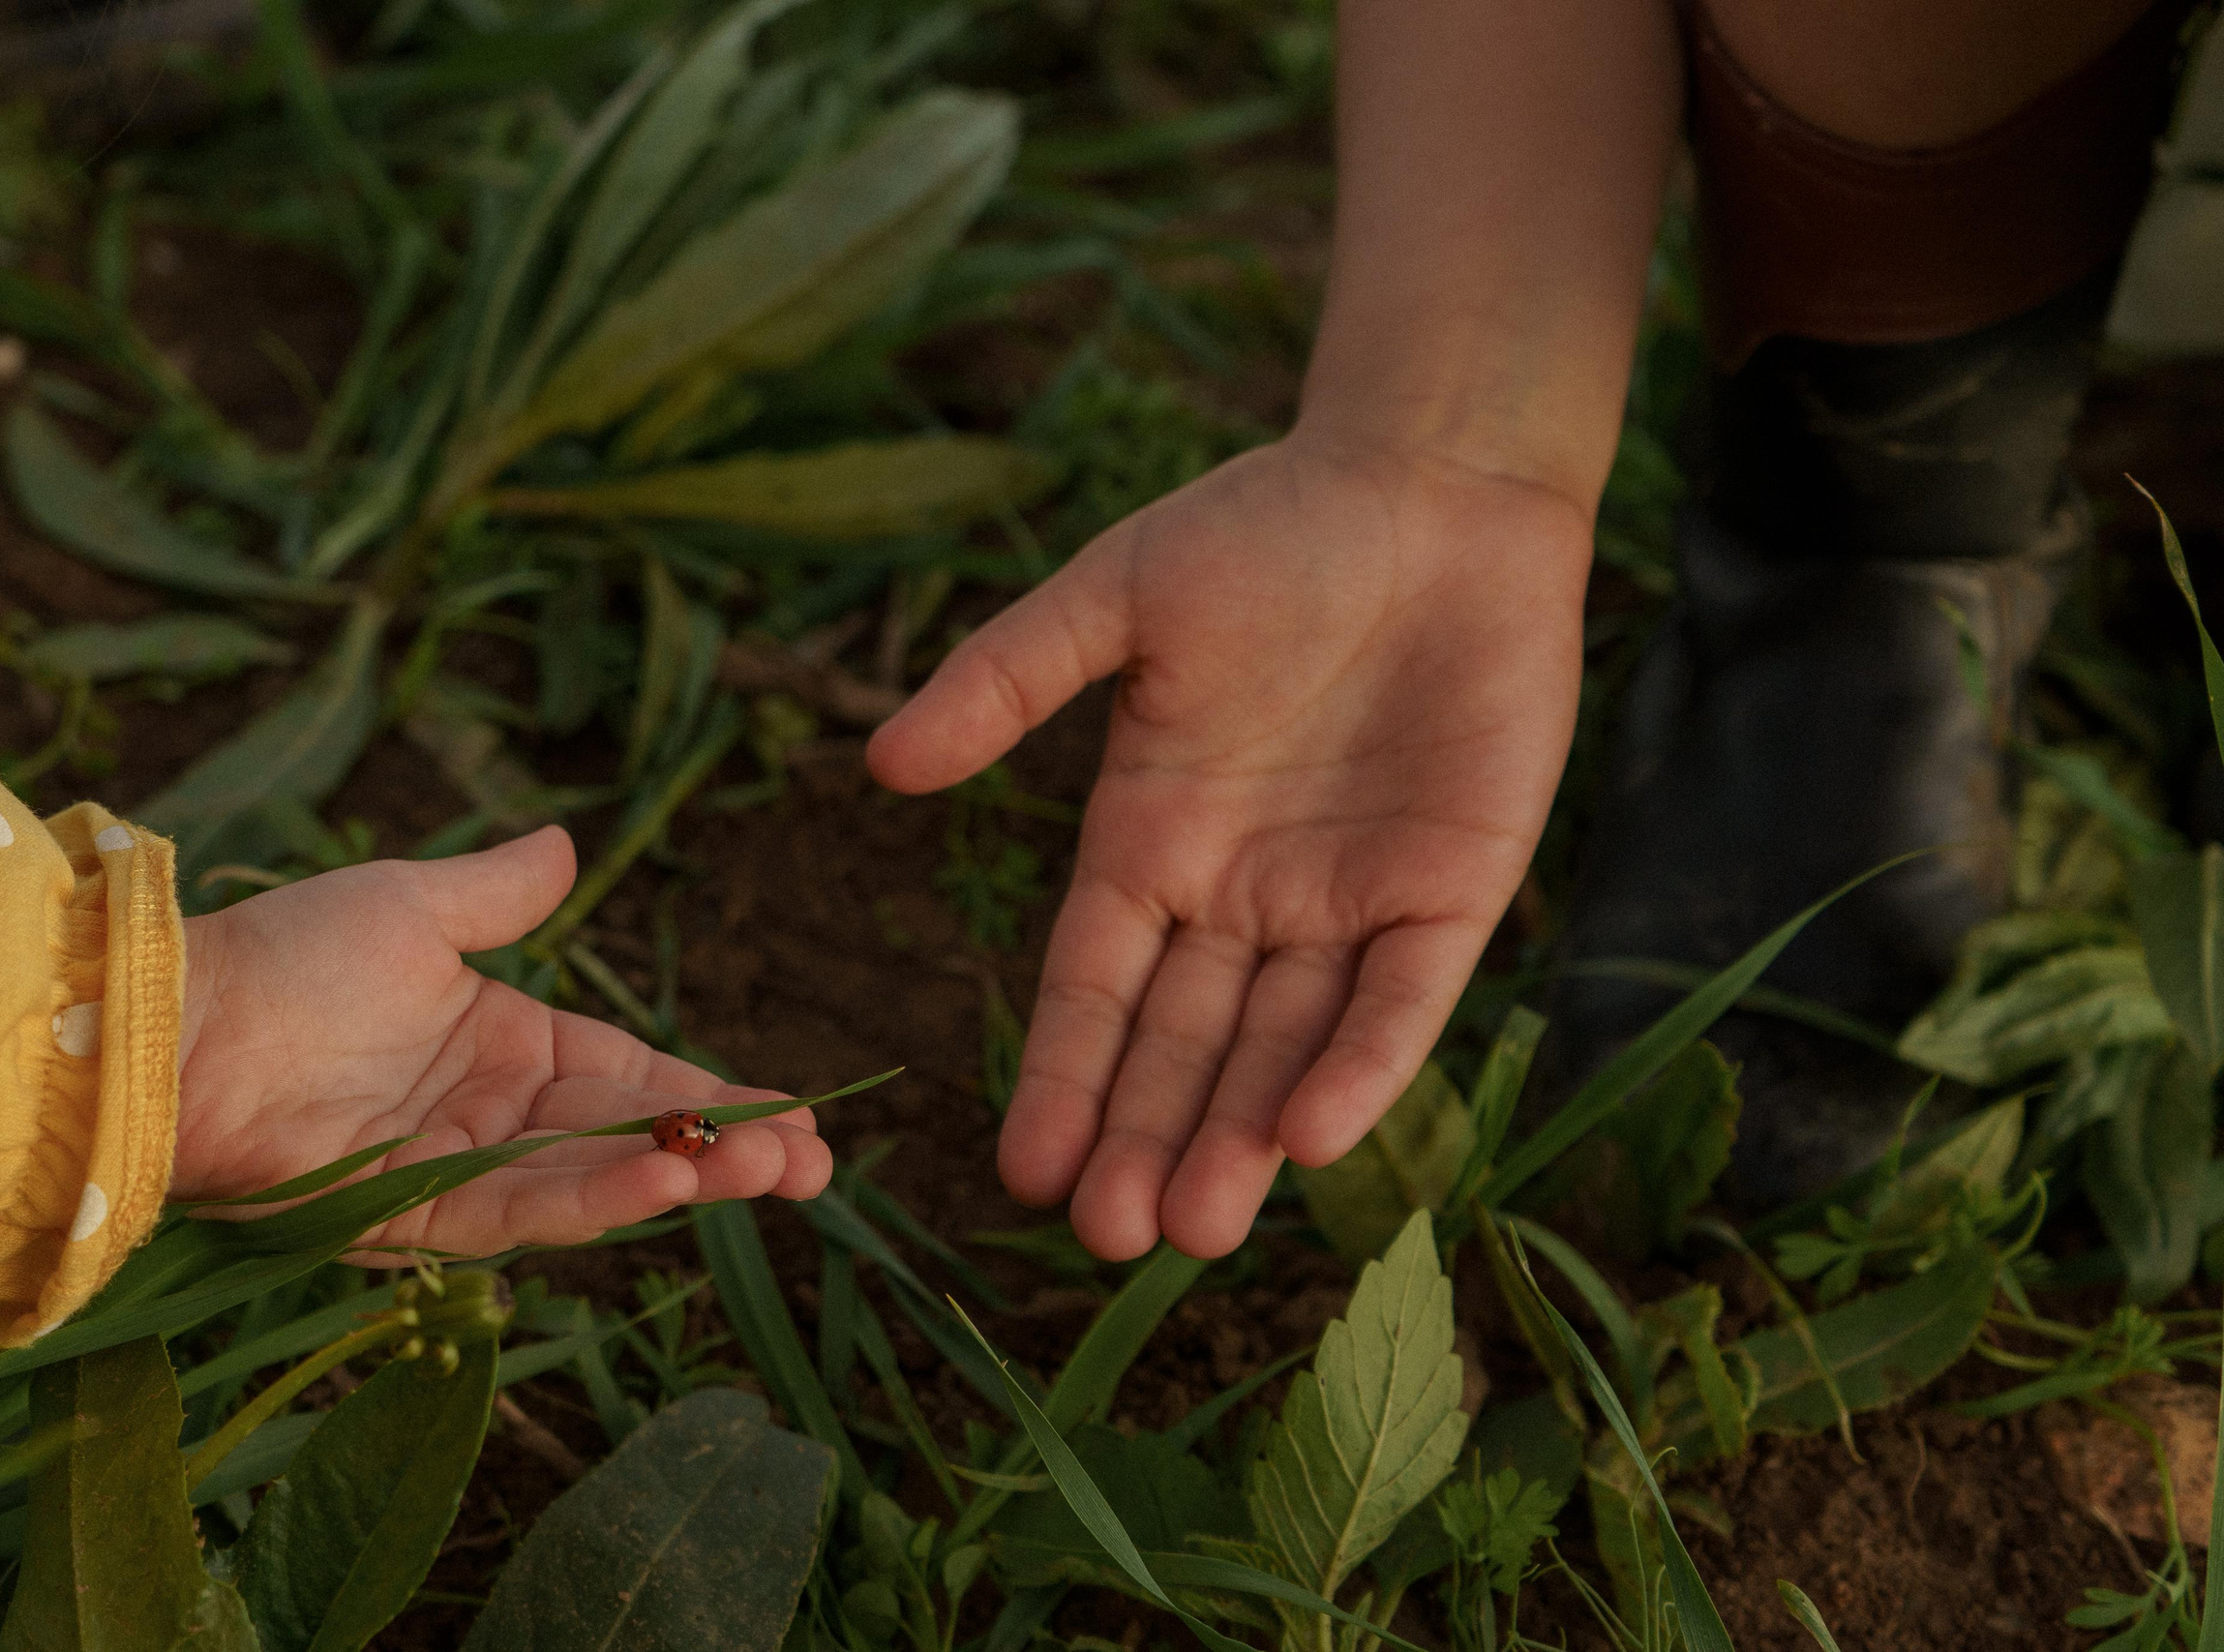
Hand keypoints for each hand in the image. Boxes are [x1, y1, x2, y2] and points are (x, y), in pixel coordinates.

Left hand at [173, 829, 830, 1256]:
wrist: (168, 1022)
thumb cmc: (283, 955)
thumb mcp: (410, 904)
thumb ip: (498, 891)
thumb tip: (570, 842)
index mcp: (502, 1041)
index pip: (634, 1074)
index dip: (716, 1094)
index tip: (804, 1113)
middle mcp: (492, 1114)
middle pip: (634, 1139)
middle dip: (728, 1155)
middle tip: (817, 1169)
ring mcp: (457, 1170)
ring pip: (595, 1182)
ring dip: (685, 1179)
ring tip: (772, 1174)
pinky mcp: (413, 1216)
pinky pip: (520, 1211)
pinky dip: (596, 1197)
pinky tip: (665, 1178)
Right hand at [868, 436, 1589, 1259]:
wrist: (1435, 481)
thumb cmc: (1267, 527)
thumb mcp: (1117, 599)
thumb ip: (1007, 679)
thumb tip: (883, 764)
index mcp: (1155, 840)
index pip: (1097, 990)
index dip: (1063, 1079)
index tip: (1024, 1175)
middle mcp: (1246, 895)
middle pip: (1185, 1046)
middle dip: (1145, 1141)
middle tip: (1110, 1238)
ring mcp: (1349, 901)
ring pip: (1287, 1048)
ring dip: (1239, 1139)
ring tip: (1193, 1230)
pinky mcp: (1452, 890)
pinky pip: (1401, 998)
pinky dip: (1362, 1068)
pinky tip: (1310, 1139)